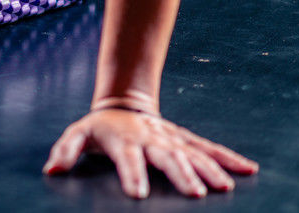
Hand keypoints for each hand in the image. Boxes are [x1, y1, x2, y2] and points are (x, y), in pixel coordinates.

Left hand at [43, 108, 258, 198]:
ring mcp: (171, 138)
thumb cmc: (99, 129)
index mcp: (123, 140)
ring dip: (209, 169)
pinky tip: (248, 170)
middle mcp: (151, 139)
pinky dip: (228, 158)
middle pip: (167, 156)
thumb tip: (50, 170)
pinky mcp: (185, 139)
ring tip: (223, 187)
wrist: (121, 105)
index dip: (131, 175)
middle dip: (181, 174)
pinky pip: (209, 147)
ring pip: (193, 152)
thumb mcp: (77, 135)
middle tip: (194, 194)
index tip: (137, 194)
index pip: (127, 158)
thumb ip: (65, 151)